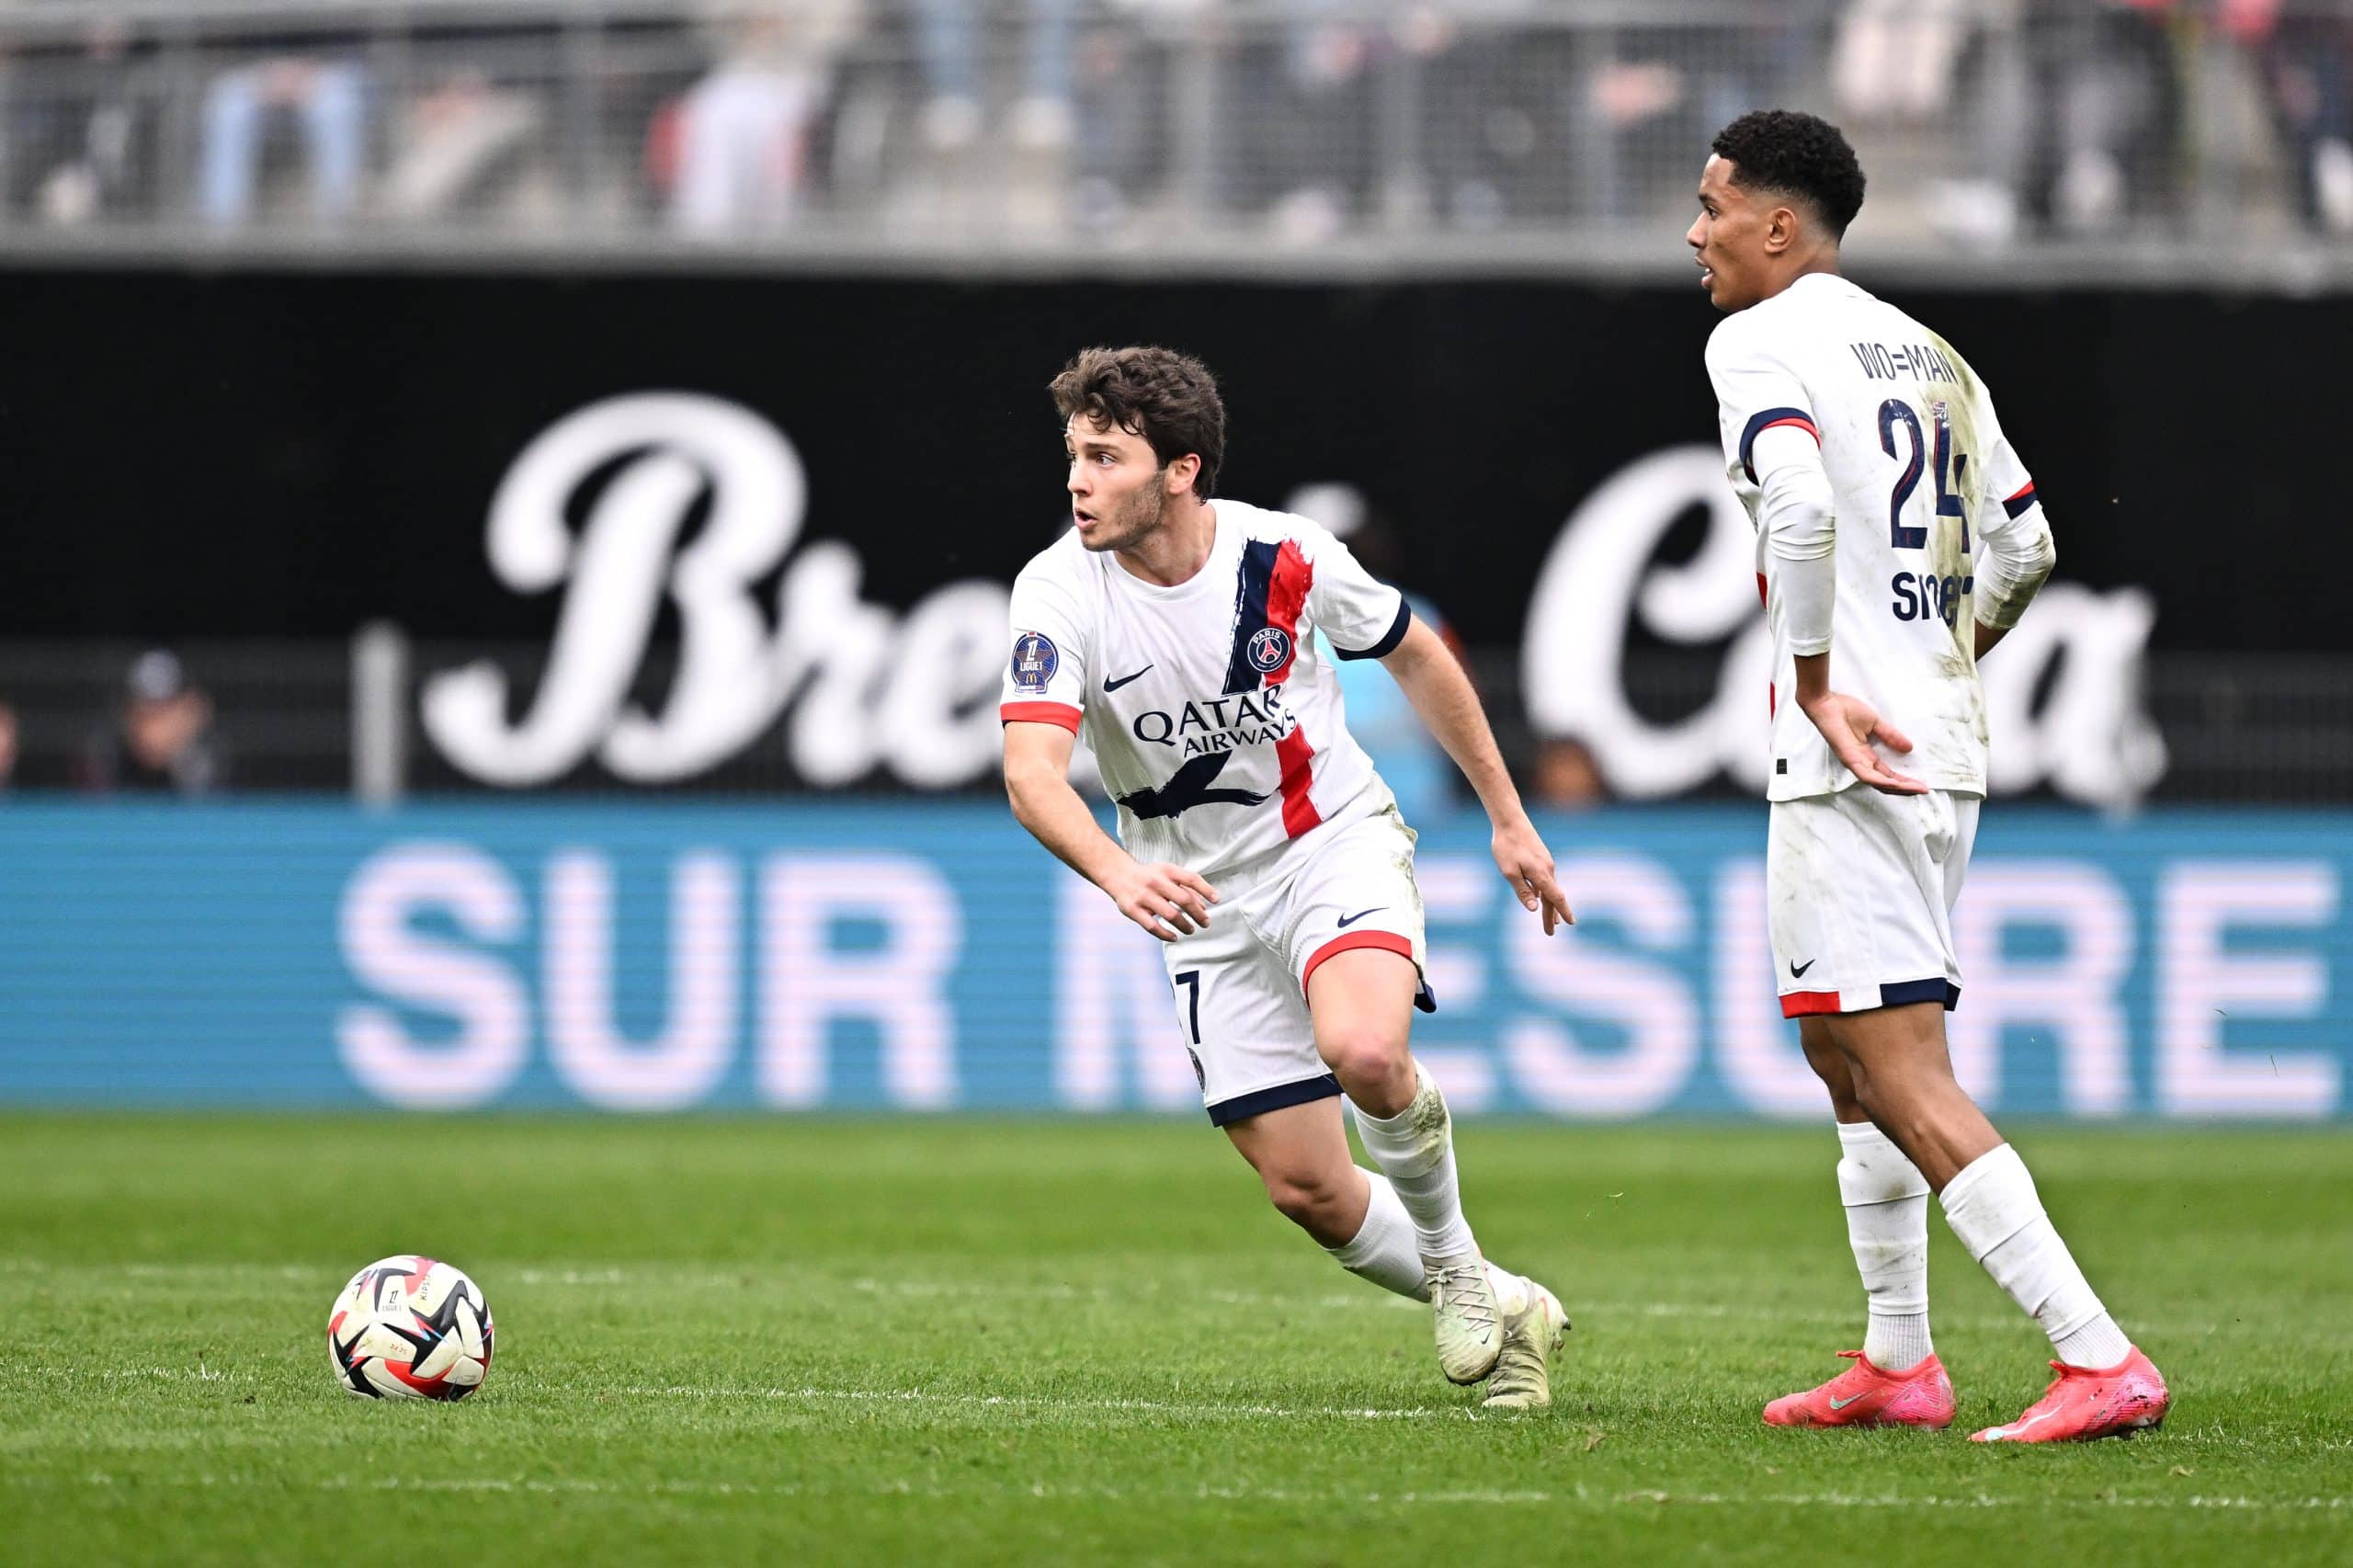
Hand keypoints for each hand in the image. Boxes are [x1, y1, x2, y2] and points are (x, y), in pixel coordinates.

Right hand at [1103, 860, 1218, 941]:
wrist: (1119, 875)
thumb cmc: (1149, 876)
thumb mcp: (1167, 873)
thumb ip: (1185, 886)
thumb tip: (1204, 906)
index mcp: (1166, 870)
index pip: (1191, 879)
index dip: (1206, 890)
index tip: (1216, 900)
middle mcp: (1155, 882)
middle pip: (1184, 899)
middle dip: (1198, 913)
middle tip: (1206, 922)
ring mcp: (1143, 896)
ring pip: (1170, 915)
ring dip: (1184, 925)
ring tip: (1191, 930)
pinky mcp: (1133, 910)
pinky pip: (1152, 926)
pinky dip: (1166, 934)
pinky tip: (1174, 937)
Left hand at [1491, 815, 1573, 934]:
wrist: (1510, 821)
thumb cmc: (1506, 846)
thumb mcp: (1509, 872)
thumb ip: (1522, 891)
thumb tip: (1535, 909)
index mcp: (1541, 874)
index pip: (1556, 898)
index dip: (1563, 912)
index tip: (1571, 923)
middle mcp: (1548, 869)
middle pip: (1552, 897)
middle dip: (1553, 916)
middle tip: (1551, 933)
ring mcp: (1546, 863)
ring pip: (1550, 889)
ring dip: (1550, 906)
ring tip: (1552, 921)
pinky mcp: (1541, 858)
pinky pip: (1545, 880)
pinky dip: (1545, 893)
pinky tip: (1540, 899)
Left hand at [1798, 690, 1927, 794]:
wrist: (1826, 702)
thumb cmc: (1845, 710)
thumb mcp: (1875, 723)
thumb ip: (1891, 736)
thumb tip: (1909, 748)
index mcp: (1865, 756)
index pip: (1887, 775)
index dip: (1904, 781)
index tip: (1921, 784)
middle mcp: (1860, 763)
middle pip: (1884, 783)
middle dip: (1905, 788)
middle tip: (1923, 790)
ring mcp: (1854, 762)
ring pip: (1877, 783)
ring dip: (1898, 787)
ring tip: (1916, 788)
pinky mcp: (1849, 758)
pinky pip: (1866, 775)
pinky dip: (1881, 781)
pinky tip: (1895, 783)